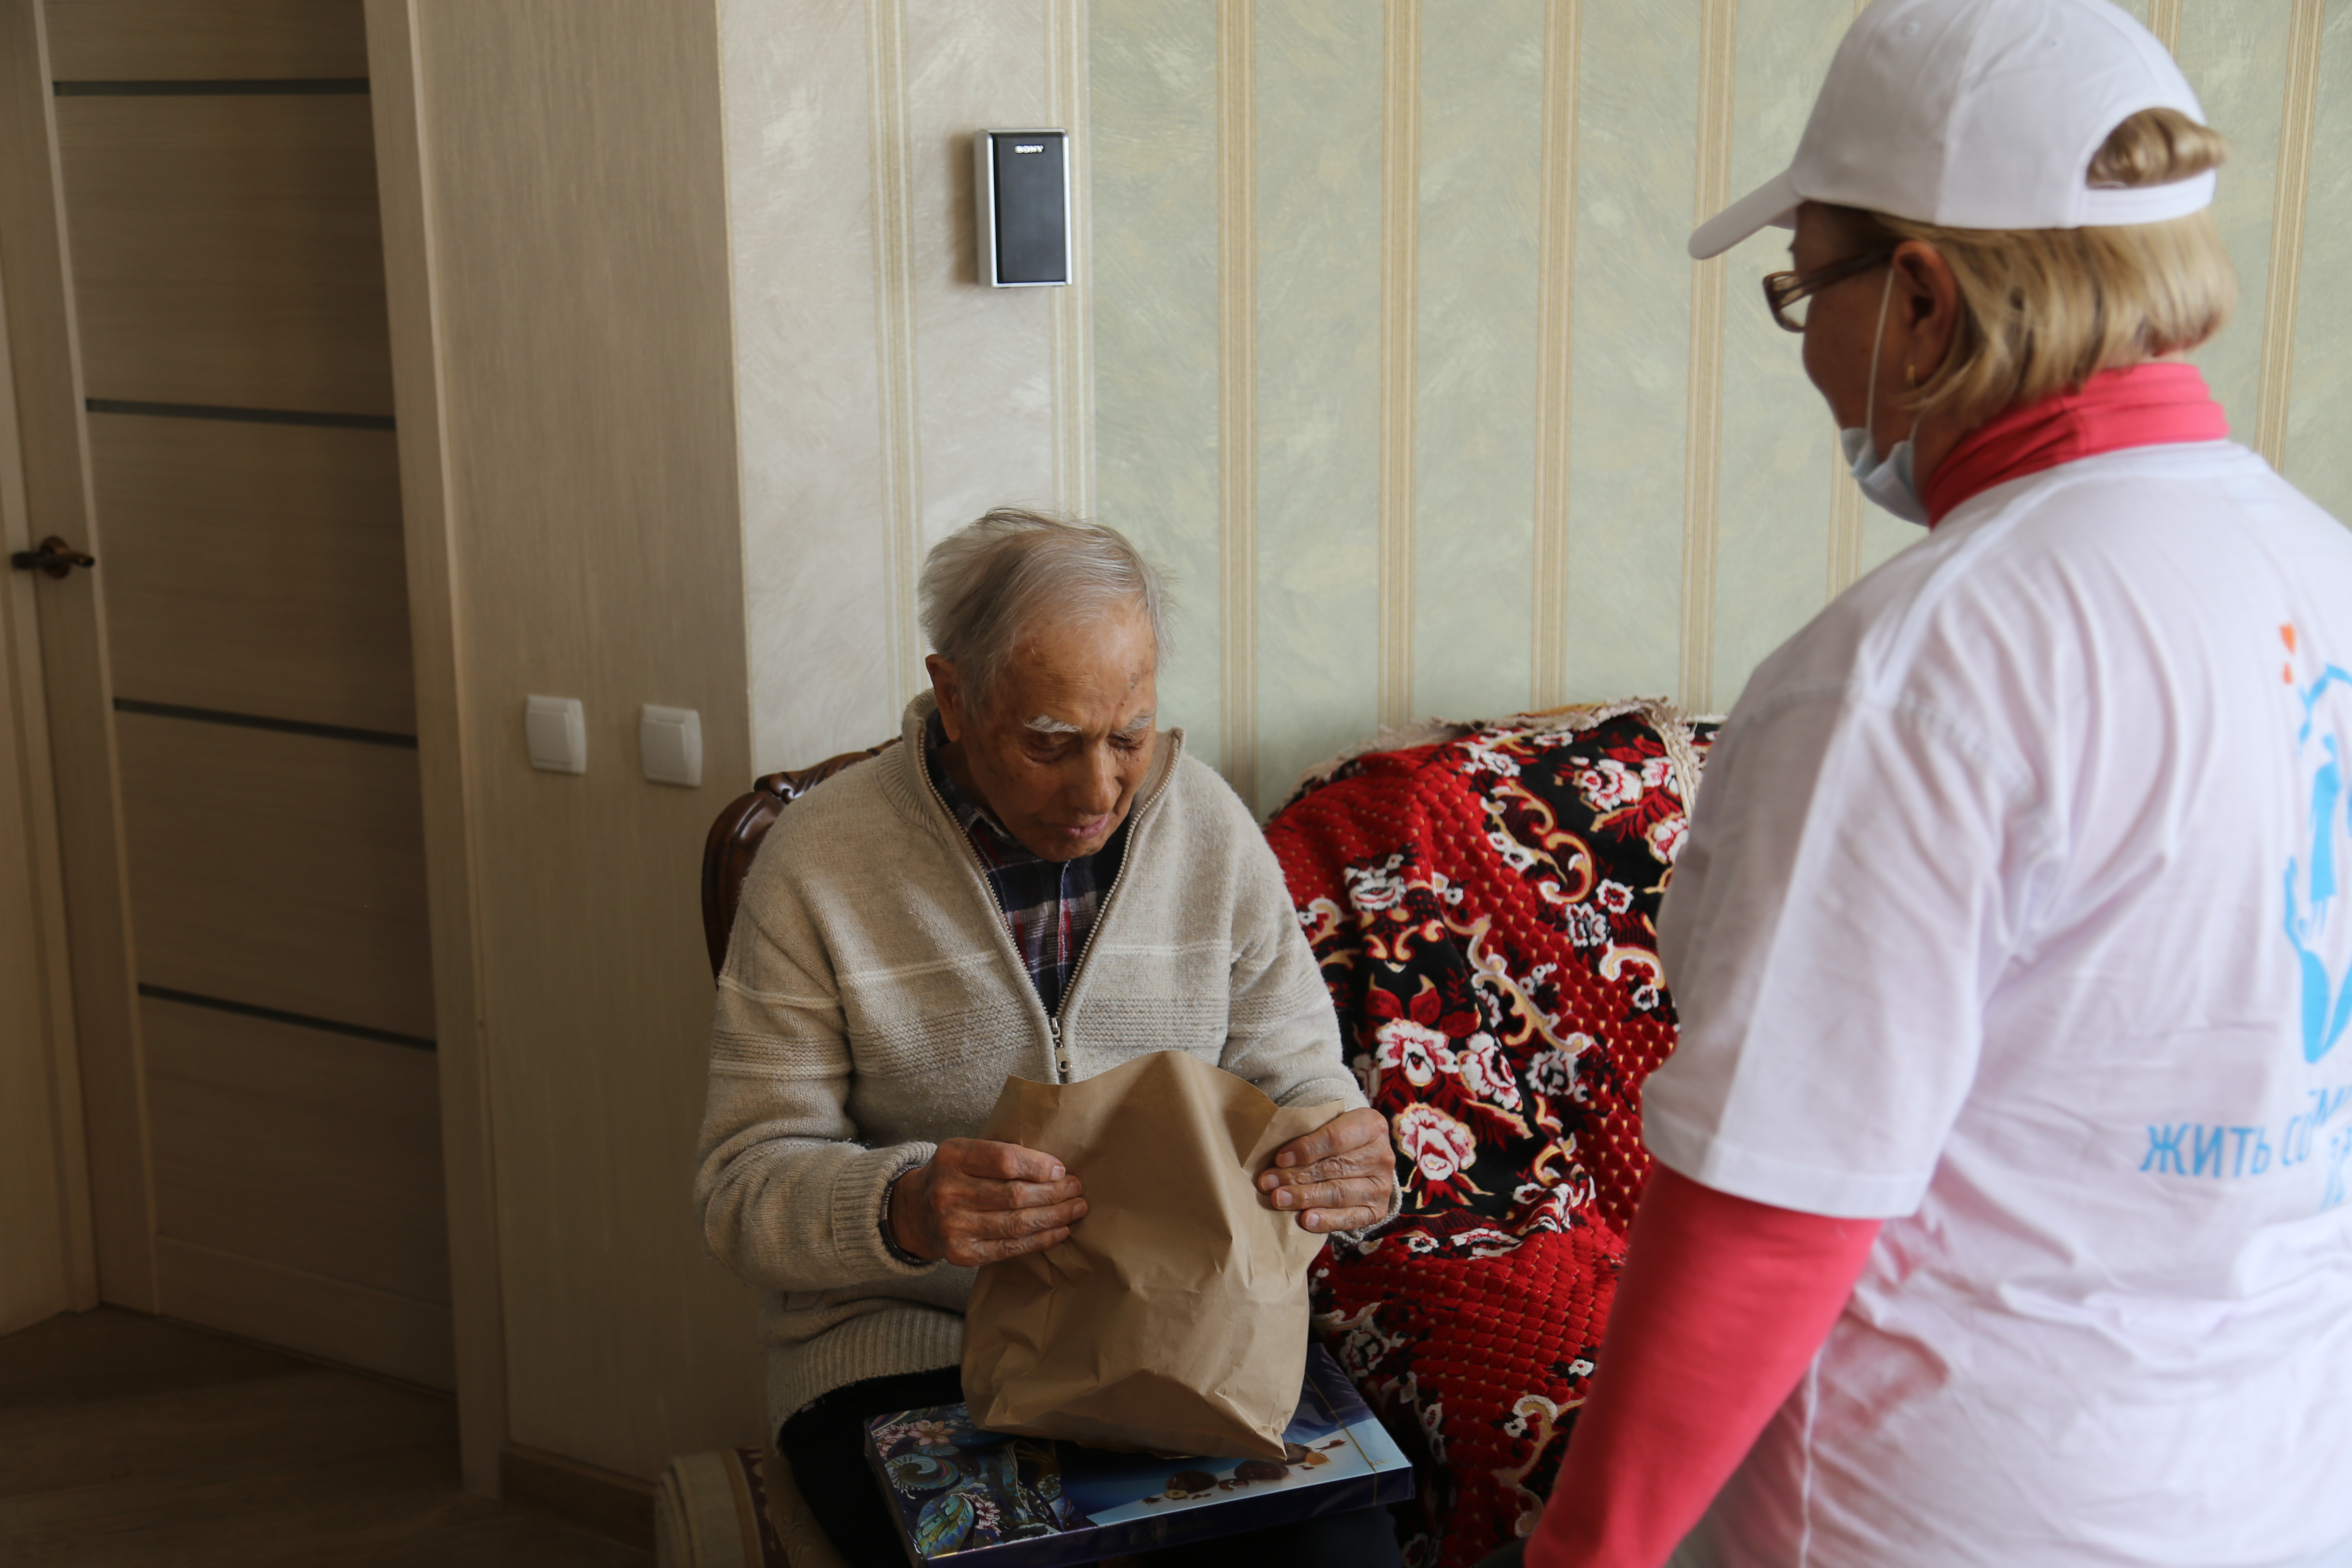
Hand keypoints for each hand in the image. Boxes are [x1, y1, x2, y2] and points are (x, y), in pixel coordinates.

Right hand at [890, 1139, 1085, 1265]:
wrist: (913, 1212)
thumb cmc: (953, 1176)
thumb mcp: (965, 1153)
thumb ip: (999, 1155)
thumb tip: (1055, 1168)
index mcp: (951, 1157)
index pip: (1004, 1159)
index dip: (1038, 1165)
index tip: (1061, 1169)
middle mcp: (948, 1192)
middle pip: (1014, 1194)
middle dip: (1053, 1192)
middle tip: (1076, 1189)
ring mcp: (953, 1226)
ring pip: (1016, 1223)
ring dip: (1054, 1216)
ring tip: (1075, 1209)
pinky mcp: (961, 1253)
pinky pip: (1010, 1247)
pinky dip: (1040, 1240)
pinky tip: (1059, 1231)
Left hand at [1256, 1108, 1394, 1233]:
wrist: (1362, 1157)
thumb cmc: (1336, 1139)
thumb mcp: (1327, 1125)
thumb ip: (1308, 1135)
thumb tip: (1275, 1158)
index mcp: (1370, 1125)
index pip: (1336, 1138)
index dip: (1306, 1149)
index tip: (1279, 1158)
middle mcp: (1381, 1155)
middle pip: (1334, 1167)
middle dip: (1297, 1176)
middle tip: (1268, 1183)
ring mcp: (1381, 1185)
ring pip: (1339, 1193)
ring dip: (1305, 1197)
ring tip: (1279, 1199)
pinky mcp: (1377, 1210)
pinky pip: (1351, 1218)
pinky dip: (1327, 1220)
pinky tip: (1306, 1220)